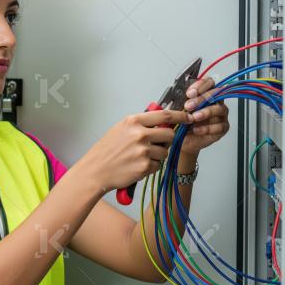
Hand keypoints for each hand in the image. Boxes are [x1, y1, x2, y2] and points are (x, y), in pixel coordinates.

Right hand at [79, 110, 193, 191]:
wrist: (96, 170)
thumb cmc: (107, 150)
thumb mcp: (120, 129)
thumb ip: (140, 124)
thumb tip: (162, 120)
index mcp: (133, 121)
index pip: (165, 115)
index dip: (180, 116)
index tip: (188, 117)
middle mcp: (139, 134)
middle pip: (169, 134)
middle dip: (167, 140)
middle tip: (155, 145)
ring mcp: (143, 150)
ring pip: (165, 152)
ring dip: (157, 155)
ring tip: (140, 157)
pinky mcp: (145, 166)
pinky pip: (158, 165)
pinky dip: (151, 167)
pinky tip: (137, 166)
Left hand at [181, 76, 230, 154]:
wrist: (181, 140)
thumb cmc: (180, 122)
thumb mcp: (176, 109)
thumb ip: (177, 101)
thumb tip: (174, 96)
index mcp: (205, 94)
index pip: (209, 82)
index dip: (201, 85)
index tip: (190, 93)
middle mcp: (215, 102)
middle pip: (215, 94)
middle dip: (201, 99)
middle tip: (188, 106)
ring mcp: (220, 114)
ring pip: (219, 109)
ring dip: (205, 112)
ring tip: (194, 118)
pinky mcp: (222, 128)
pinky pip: (219, 126)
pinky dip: (207, 128)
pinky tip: (196, 129)